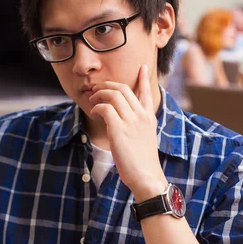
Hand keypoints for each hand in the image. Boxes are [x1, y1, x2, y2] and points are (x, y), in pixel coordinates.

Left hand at [89, 64, 166, 200]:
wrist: (146, 177)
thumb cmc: (143, 163)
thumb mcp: (145, 140)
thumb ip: (138, 128)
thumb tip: (125, 126)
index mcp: (149, 118)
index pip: (146, 92)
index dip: (143, 78)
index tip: (142, 67)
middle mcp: (141, 116)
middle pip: (124, 89)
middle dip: (109, 85)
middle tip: (99, 90)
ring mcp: (131, 121)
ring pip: (114, 95)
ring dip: (100, 95)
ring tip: (93, 101)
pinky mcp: (119, 129)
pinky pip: (105, 108)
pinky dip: (97, 107)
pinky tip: (94, 113)